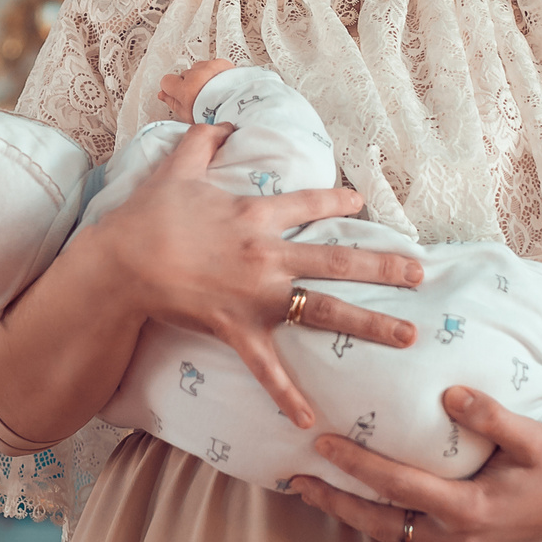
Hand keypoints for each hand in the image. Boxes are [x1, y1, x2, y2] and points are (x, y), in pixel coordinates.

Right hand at [85, 122, 420, 427]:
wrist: (123, 260)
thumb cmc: (147, 217)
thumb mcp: (175, 170)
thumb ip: (201, 143)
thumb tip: (219, 120)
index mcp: (255, 214)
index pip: (308, 203)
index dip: (337, 200)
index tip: (361, 202)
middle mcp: (268, 253)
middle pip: (338, 258)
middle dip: (383, 266)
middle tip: (419, 274)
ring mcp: (257, 293)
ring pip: (325, 308)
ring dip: (369, 323)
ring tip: (407, 336)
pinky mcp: (237, 327)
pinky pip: (267, 366)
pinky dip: (288, 395)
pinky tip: (310, 420)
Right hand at [158, 57, 235, 121]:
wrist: (239, 105)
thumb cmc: (215, 114)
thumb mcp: (188, 115)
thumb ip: (172, 102)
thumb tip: (163, 95)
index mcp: (183, 89)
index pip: (166, 81)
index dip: (172, 89)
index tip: (179, 94)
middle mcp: (194, 75)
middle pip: (184, 75)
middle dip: (190, 83)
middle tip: (201, 97)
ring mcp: (208, 67)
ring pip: (199, 68)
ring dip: (203, 76)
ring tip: (213, 91)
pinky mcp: (222, 63)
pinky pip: (213, 65)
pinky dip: (216, 73)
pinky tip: (221, 85)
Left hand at [288, 387, 541, 541]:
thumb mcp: (529, 437)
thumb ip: (489, 416)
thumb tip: (448, 394)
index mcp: (469, 510)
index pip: (398, 486)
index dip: (356, 465)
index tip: (322, 443)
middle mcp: (456, 537)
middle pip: (379, 524)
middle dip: (335, 503)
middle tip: (296, 482)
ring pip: (388, 535)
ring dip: (350, 514)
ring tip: (313, 491)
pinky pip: (404, 536)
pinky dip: (375, 519)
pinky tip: (355, 499)